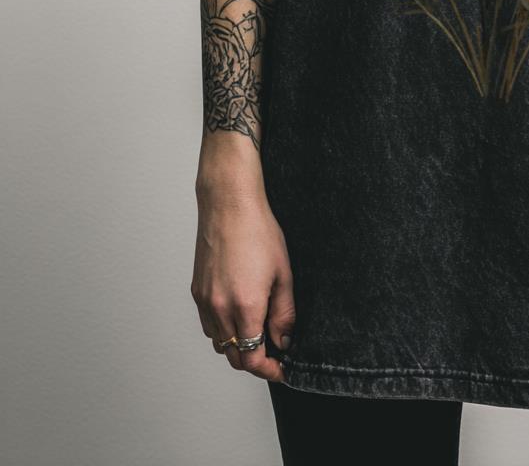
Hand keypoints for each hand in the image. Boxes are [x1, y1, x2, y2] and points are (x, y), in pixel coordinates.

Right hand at [191, 181, 295, 382]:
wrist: (229, 205)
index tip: (281, 369)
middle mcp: (220, 309)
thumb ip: (284, 313)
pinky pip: (208, 325)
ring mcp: (205, 301)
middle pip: (234, 357)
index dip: (268, 370)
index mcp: (245, 306)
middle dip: (255, 361)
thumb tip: (284, 340)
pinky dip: (223, 331)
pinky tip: (238, 315)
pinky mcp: (196, 292)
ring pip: (219, 343)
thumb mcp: (283, 273)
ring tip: (258, 332)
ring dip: (238, 346)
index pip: (252, 358)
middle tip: (274, 354)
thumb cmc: (258, 232)